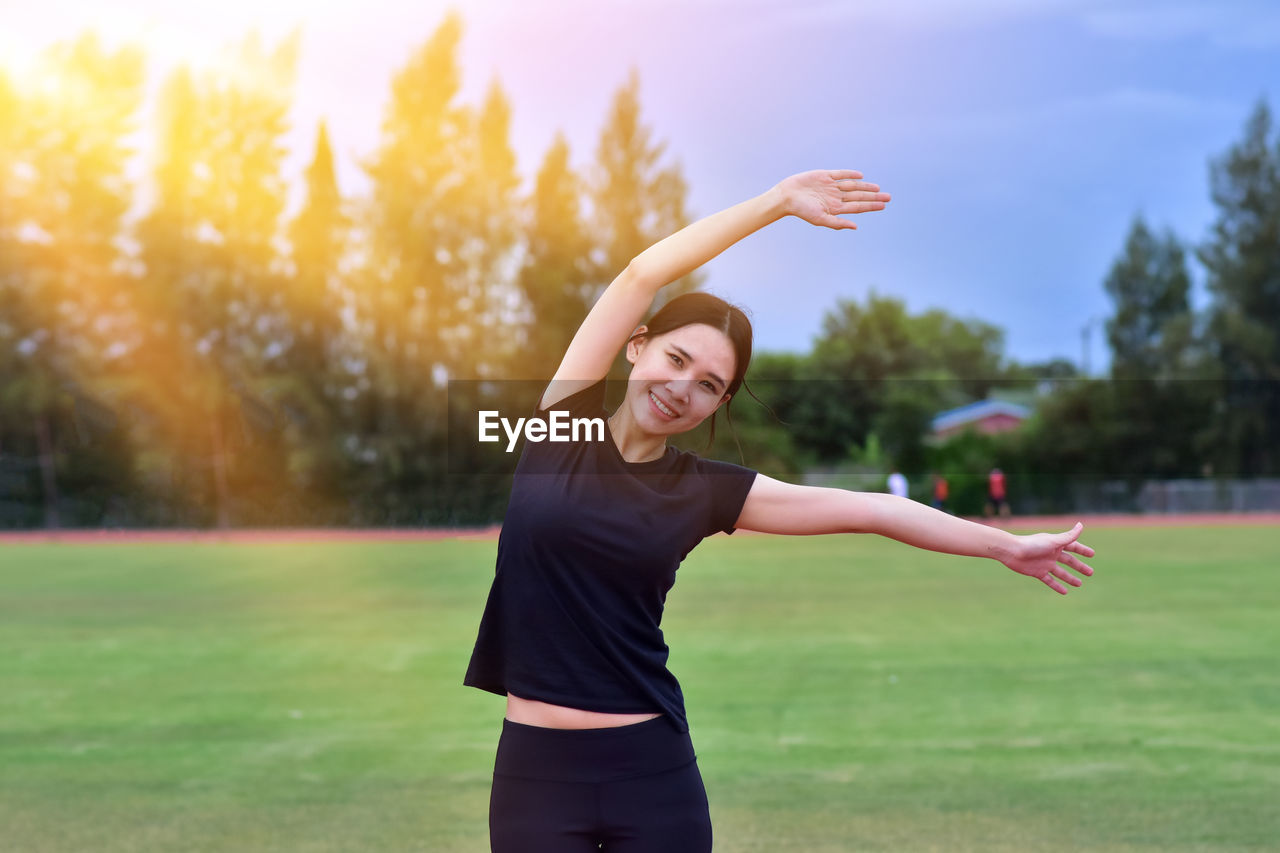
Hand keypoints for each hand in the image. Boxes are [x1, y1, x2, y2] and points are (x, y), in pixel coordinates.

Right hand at [774, 169, 890, 229]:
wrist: (786, 196)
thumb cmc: (801, 210)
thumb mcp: (820, 219)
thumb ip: (837, 223)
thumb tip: (855, 226)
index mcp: (836, 208)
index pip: (858, 207)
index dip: (871, 206)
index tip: (883, 205)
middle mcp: (836, 197)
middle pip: (859, 196)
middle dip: (873, 197)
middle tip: (889, 197)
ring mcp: (831, 186)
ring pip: (852, 185)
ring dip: (865, 186)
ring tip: (878, 188)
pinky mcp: (825, 176)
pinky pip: (840, 174)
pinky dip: (850, 174)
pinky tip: (860, 176)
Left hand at [1000, 522, 1095, 594]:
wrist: (1011, 552)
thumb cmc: (1032, 544)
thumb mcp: (1053, 541)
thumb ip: (1068, 536)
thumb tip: (1081, 525)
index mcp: (1056, 544)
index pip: (1073, 547)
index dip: (1082, 550)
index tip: (1092, 554)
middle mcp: (1051, 554)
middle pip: (1069, 561)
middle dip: (1079, 566)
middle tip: (1091, 573)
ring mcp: (1045, 564)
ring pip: (1061, 572)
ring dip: (1070, 578)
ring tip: (1080, 584)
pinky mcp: (1038, 572)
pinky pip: (1049, 580)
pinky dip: (1057, 586)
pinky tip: (1065, 592)